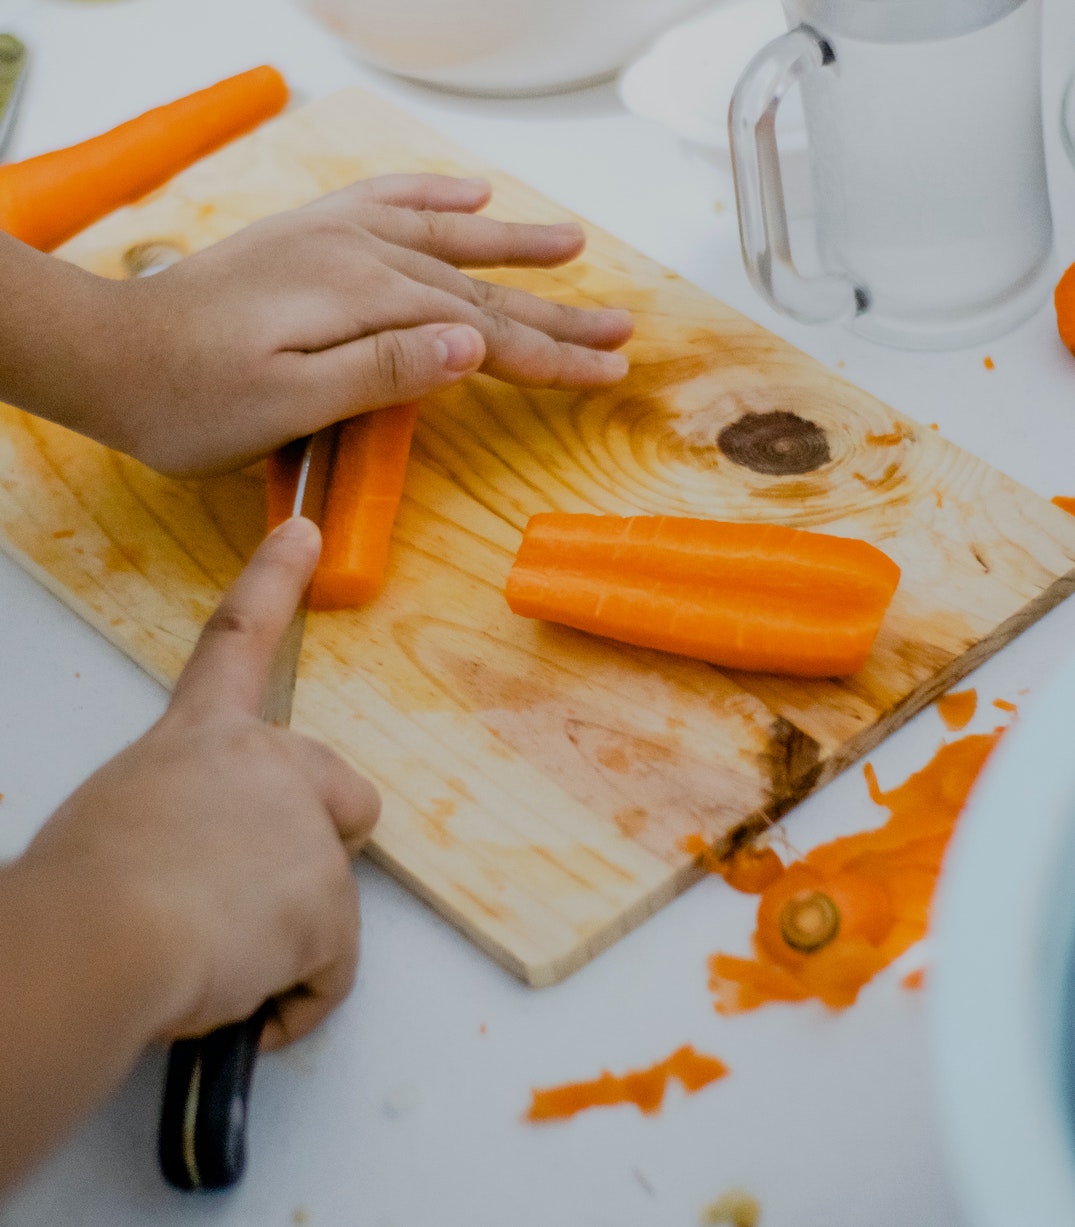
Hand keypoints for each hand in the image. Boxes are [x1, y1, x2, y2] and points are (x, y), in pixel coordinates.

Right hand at [15, 516, 379, 1048]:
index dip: (272, 579)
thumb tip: (173, 880)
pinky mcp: (333, 898)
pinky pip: (333, 969)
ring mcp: (307, 827)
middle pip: (343, 794)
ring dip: (283, 937)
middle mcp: (265, 764)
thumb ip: (177, 824)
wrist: (100, 941)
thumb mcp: (121, 825)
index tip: (303, 531)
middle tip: (256, 893)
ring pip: (332, 896)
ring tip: (211, 954)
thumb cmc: (81, 891)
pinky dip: (296, 998)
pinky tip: (244, 999)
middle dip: (322, 846)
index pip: (236, 638)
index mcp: (198, 741)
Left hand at [19, 173, 633, 474]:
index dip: (551, 357)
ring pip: (445, 240)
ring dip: (513, 244)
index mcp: (364, 302)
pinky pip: (386, 203)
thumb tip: (470, 345)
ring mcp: (333, 239)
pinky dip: (433, 198)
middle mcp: (359, 256)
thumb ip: (381, 371)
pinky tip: (469, 193)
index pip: (482, 336)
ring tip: (572, 244)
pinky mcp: (310, 238)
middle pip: (479, 288)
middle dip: (555, 313)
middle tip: (620, 330)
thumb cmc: (193, 401)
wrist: (113, 355)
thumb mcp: (286, 406)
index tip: (610, 371)